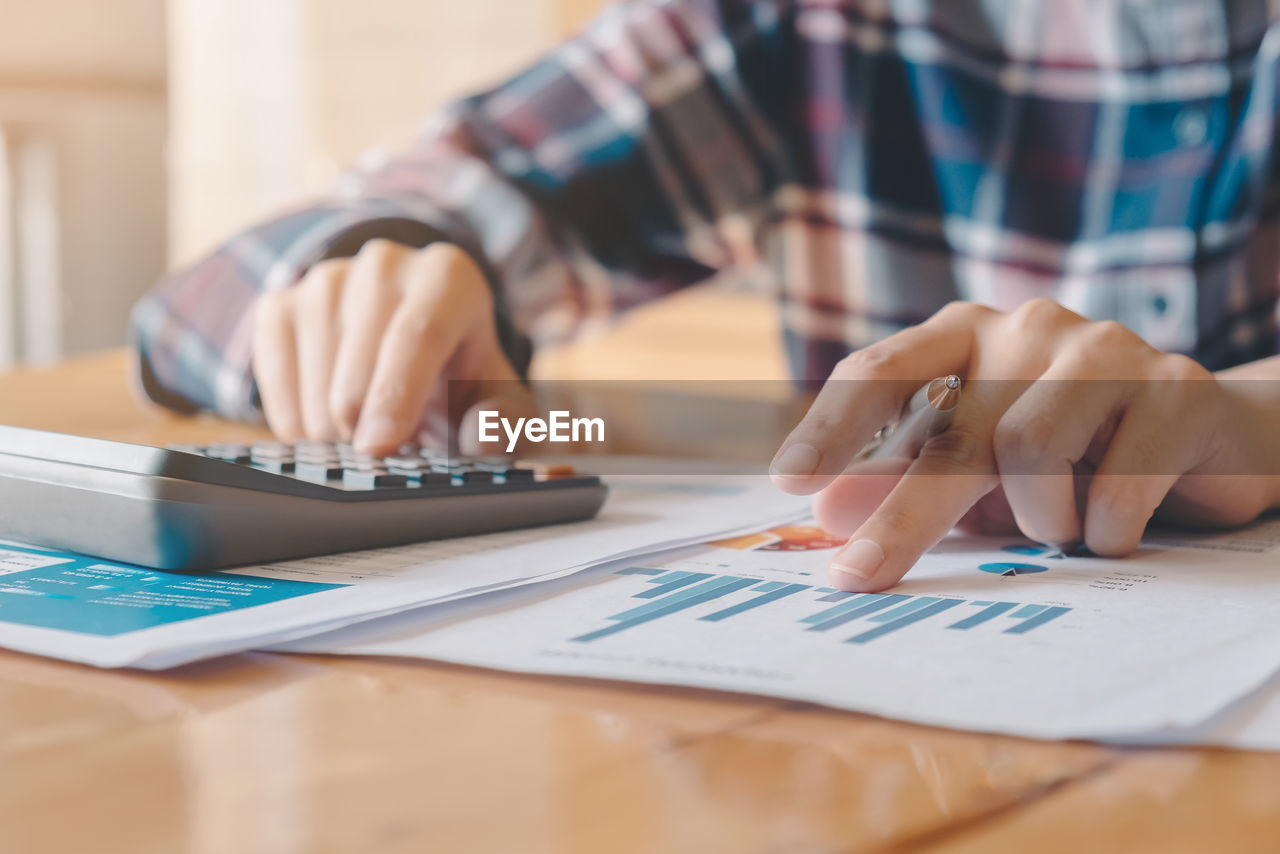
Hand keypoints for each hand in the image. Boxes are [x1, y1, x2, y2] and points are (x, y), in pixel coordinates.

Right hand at [252, 239, 531, 454]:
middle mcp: (385, 264)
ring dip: (335, 429)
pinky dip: (297, 419)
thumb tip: (479, 435)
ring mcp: (326, 278)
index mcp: (450, 277)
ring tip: (365, 423)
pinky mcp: (280, 302)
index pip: (418, 335)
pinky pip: (274, 381)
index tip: (378, 446)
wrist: (410, 346)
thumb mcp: (497, 401)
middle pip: (358, 368)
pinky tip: (326, 417)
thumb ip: (503, 423)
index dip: (396, 396)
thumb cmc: (457, 376)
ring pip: (315, 382)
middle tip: (387, 446)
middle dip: (367, 429)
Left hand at [770, 300, 1279, 591]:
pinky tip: (1117, 524)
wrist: (1209, 439)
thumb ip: (909, 478)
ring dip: (1037, 519)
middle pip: (945, 430)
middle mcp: (1027, 325)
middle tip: (856, 575)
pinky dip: (1104, 530)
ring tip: (1063, 526)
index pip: (879, 370)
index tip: (789, 480)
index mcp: (964, 333)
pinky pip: (1113, 485)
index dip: (830, 425)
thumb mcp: (980, 467)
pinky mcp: (1175, 389)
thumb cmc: (1071, 457)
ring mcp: (1104, 348)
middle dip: (898, 516)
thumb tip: (827, 514)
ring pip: (1026, 450)